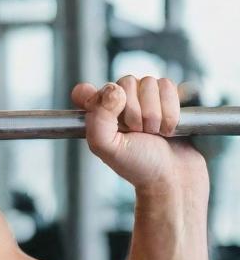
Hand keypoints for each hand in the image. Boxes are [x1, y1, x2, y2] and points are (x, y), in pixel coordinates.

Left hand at [70, 75, 207, 190]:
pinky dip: (171, 110)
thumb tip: (115, 90)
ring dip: (155, 112)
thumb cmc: (139, 166)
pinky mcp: (167, 98)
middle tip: (139, 132)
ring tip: (154, 132)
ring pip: (150, 82)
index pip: (85, 90)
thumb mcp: (107, 147)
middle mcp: (118, 103)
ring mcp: (143, 99)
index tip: (113, 117)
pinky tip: (168, 128)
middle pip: (126, 82)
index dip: (100, 99)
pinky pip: (169, 85)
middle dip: (136, 111)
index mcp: (97, 115)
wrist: (174, 177)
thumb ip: (98, 118)